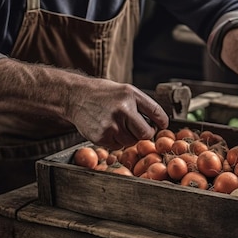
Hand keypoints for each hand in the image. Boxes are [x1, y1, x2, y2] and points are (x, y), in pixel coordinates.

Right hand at [0, 59, 168, 150]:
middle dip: (145, 133)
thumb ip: (144, 105)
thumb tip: (162, 123)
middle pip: (146, 134)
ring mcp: (111, 125)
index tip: (161, 124)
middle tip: (139, 128)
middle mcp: (122, 110)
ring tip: (119, 125)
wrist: (75, 97)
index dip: (161, 122)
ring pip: (132, 142)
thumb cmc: (104, 94)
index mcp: (130, 96)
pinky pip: (118, 146)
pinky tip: (109, 129)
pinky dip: (117, 141)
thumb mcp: (126, 90)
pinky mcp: (101, 137)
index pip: (157, 114)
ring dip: (130, 137)